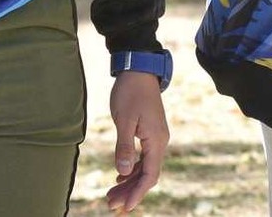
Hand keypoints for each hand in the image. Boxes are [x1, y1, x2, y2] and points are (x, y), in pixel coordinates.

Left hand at [104, 72, 168, 213]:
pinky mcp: (150, 132)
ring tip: (111, 195)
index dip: (137, 192)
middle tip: (111, 204)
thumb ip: (125, 146)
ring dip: (129, 181)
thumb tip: (124, 172)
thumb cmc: (130, 92)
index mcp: (156, 140)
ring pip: (144, 167)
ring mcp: (156, 137)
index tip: (125, 207)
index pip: (150, 175)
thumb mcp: (124, 119)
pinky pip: (143, 157)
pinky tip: (120, 176)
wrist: (138, 69)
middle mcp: (160, 141)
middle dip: (130, 191)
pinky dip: (132, 169)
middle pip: (147, 174)